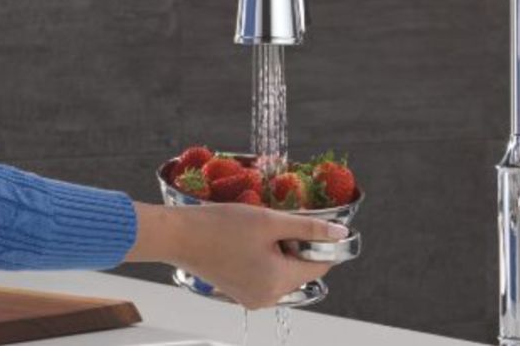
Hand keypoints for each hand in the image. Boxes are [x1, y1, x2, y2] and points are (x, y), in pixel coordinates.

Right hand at [124, 202, 346, 309]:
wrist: (178, 235)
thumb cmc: (220, 226)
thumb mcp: (269, 221)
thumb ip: (308, 229)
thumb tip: (341, 234)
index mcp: (278, 282)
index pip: (319, 265)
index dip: (320, 242)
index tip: (307, 222)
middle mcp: (268, 298)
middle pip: (300, 270)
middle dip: (295, 245)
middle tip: (273, 223)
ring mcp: (251, 298)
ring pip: (282, 271)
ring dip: (278, 250)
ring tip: (256, 230)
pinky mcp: (238, 292)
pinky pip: (264, 275)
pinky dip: (263, 258)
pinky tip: (246, 241)